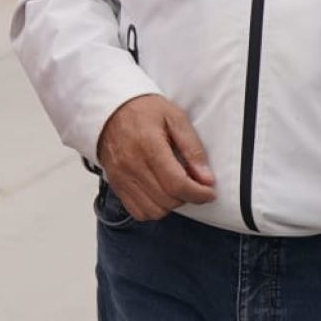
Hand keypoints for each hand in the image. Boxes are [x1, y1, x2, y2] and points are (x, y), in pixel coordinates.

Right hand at [95, 94, 216, 220]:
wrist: (111, 108)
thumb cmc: (144, 109)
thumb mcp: (175, 117)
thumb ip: (192, 148)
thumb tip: (206, 178)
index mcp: (148, 145)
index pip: (177, 184)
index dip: (198, 194)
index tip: (210, 192)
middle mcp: (132, 165)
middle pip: (167, 200)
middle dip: (188, 197)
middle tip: (195, 184)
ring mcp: (121, 177)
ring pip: (153, 211)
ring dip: (171, 204)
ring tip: (176, 187)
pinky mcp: (116, 185)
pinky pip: (138, 212)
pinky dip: (153, 209)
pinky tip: (160, 193)